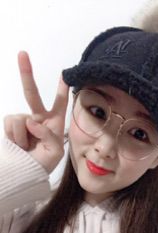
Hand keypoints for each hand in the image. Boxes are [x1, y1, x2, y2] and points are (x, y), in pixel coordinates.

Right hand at [3, 51, 68, 173]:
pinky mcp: (11, 126)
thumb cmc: (45, 162)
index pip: (60, 104)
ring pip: (20, 120)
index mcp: (54, 123)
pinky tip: (20, 145)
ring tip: (28, 147)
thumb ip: (47, 135)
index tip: (65, 74)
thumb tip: (30, 121)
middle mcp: (38, 118)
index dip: (61, 90)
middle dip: (26, 74)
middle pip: (32, 94)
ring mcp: (24, 121)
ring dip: (23, 137)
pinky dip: (15, 137)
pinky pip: (10, 125)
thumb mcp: (54, 152)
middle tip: (22, 53)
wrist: (27, 172)